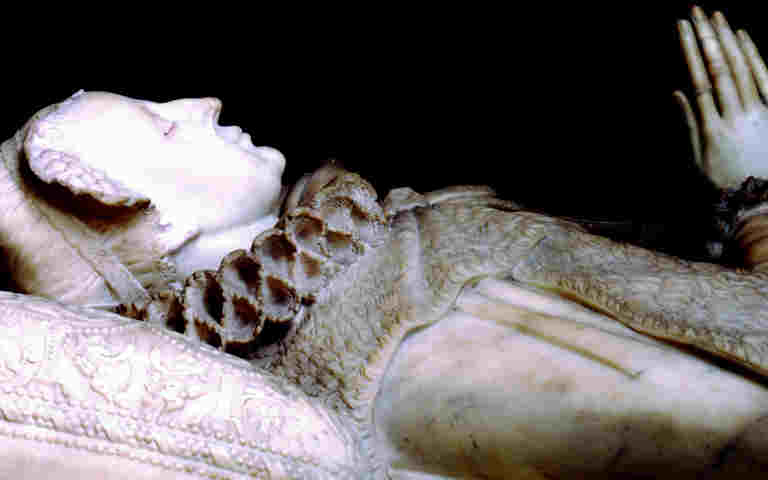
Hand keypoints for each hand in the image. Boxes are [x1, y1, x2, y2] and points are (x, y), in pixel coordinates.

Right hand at [675, 7, 767, 188]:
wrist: (760, 200)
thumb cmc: (723, 182)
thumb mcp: (698, 160)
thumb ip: (689, 124)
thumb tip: (677, 93)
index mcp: (713, 130)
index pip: (699, 82)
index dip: (690, 52)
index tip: (682, 28)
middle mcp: (737, 117)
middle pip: (720, 70)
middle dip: (708, 38)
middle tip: (697, 12)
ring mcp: (760, 113)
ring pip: (743, 70)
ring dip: (729, 40)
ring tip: (716, 16)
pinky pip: (766, 79)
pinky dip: (754, 56)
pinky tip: (742, 37)